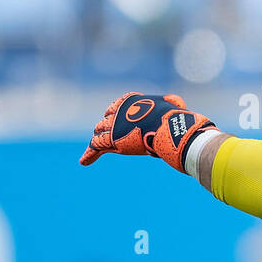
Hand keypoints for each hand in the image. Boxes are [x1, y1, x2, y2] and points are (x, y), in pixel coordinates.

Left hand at [80, 92, 215, 172]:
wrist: (168, 129)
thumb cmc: (174, 119)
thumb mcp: (173, 105)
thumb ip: (170, 103)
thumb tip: (177, 104)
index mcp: (130, 99)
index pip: (117, 106)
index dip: (116, 115)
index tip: (116, 120)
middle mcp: (118, 110)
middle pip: (106, 120)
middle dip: (106, 128)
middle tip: (109, 137)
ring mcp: (113, 124)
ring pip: (99, 132)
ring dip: (99, 140)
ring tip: (97, 148)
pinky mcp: (110, 139)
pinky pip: (95, 146)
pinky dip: (89, 154)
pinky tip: (84, 162)